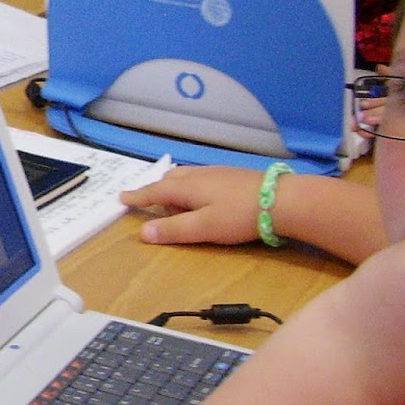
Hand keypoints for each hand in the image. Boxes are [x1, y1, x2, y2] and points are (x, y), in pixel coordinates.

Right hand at [119, 166, 262, 245]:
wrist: (282, 199)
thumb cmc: (239, 215)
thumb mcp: (204, 228)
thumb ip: (173, 230)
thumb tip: (143, 232)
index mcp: (186, 187)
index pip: (155, 192)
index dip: (138, 196)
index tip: (121, 197)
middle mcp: (198, 175)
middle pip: (169, 180)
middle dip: (157, 191)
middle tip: (152, 206)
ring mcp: (216, 172)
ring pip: (186, 176)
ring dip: (175, 188)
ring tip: (178, 203)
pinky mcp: (232, 175)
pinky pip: (201, 176)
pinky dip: (192, 185)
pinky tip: (206, 196)